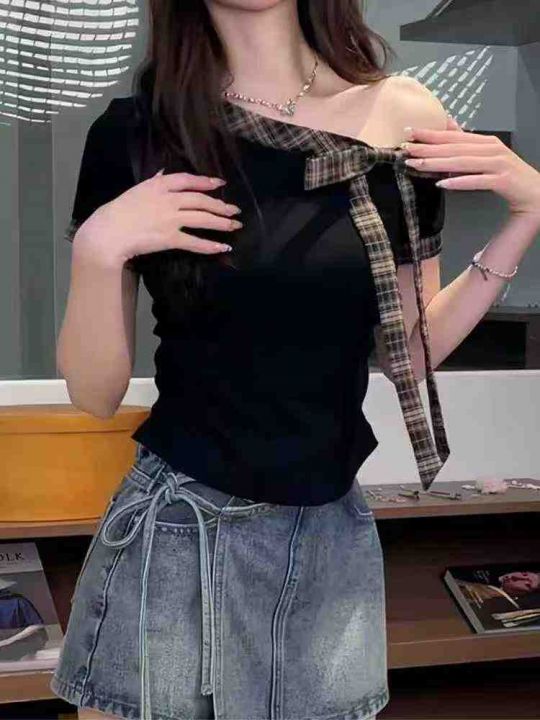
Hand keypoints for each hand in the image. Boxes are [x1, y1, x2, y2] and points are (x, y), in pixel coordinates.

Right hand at [73, 170, 242, 267]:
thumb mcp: (137, 190)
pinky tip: (222, 247)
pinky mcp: (170, 238)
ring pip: (203, 219)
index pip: (188, 180)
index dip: (206, 181)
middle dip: (220, 205)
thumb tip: (164, 172)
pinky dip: (210, 245)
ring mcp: (170, 219)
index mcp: (159, 185)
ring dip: (221, 223)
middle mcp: (168, 200)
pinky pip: (195, 242)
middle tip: (234, 210)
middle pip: (201, 200)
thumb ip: (154, 181)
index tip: (219, 183)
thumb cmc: (119, 211)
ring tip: (234, 226)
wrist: (109, 232)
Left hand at [401, 115, 539, 217]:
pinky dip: (460, 182)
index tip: (407, 132)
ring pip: (463, 162)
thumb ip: (466, 143)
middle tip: (405, 149)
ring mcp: (498, 163)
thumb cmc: (507, 176)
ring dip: (438, 163)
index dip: (430, 134)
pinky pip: (478, 181)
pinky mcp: (504, 180)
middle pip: (454, 148)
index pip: (452, 137)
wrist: (536, 193)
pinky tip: (442, 184)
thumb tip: (447, 125)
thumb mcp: (485, 156)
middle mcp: (491, 149)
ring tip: (417, 165)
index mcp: (485, 142)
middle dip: (428, 148)